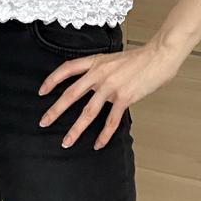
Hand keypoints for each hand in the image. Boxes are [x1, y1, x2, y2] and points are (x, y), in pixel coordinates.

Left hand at [36, 36, 190, 149]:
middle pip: (71, 93)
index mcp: (96, 62)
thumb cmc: (140, 58)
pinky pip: (111, 121)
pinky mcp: (124, 97)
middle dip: (55, 110)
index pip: (67, 69)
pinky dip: (104, 135)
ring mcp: (111, 86)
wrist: (159, 56)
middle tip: (44, 122)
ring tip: (66, 141)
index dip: (52, 80)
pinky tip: (98, 144)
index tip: (42, 91)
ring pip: (88, 112)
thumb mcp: (113, 59)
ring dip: (76, 129)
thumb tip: (93, 85)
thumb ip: (101, 71)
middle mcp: (100, 73)